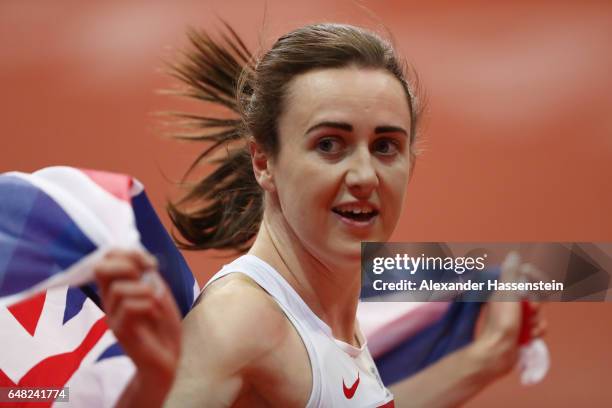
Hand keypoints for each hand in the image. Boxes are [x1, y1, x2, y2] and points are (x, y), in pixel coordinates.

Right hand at [94, 249, 181, 399]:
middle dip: (128, 265)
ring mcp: (113, 316)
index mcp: (118, 287)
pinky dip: (149, 306)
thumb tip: (139, 257)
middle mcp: (110, 300)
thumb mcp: (158, 292)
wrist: (168, 358)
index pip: (107, 258)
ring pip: (119, 289)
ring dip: (146, 292)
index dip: (129, 253)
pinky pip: (129, 307)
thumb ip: (147, 275)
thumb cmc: (163, 325)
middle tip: (148, 278)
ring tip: (156, 305)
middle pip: (100, 268)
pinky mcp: (120, 332)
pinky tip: (155, 316)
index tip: (152, 264)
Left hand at [474, 252, 546, 377]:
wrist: (498, 352)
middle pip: (536, 297)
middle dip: (537, 305)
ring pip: (539, 313)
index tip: (539, 287)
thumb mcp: (507, 293)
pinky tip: (531, 336)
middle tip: (530, 311)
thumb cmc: (502, 321)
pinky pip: (538, 327)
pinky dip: (537, 331)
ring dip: (537, 321)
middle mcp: (510, 303)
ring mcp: (516, 317)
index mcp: (505, 291)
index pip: (528, 279)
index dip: (537, 283)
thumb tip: (513, 255)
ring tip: (528, 327)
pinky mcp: (521, 331)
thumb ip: (511, 274)